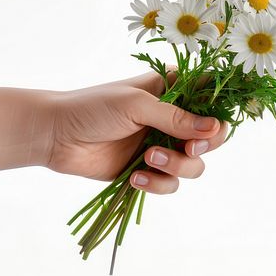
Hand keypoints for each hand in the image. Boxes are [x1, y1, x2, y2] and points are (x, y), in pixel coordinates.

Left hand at [44, 71, 228, 193]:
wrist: (56, 135)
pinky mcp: (147, 171)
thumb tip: (214, 129)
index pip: (211, 97)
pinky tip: (136, 178)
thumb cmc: (92, 107)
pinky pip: (169, 184)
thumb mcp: (136, 105)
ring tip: (147, 159)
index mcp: (171, 91)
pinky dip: (158, 184)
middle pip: (212, 137)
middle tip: (189, 148)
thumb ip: (175, 118)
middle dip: (203, 146)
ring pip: (194, 165)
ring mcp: (161, 146)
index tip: (212, 125)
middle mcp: (171, 119)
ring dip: (176, 166)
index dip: (219, 112)